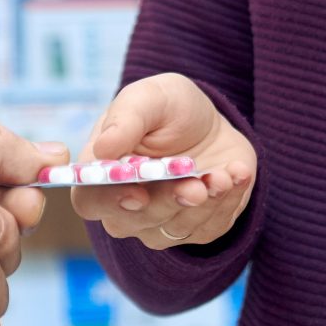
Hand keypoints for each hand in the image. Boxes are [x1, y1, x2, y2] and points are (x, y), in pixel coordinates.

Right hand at [68, 73, 257, 252]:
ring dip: (203, 202)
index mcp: (102, 173)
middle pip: (132, 222)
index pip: (89, 201)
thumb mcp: (150, 98)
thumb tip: (104, 148)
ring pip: (174, 228)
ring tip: (223, 174)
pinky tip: (236, 174)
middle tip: (194, 184)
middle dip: (167, 201)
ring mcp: (159, 223)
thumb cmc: (169, 108)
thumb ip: (126, 119)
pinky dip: (227, 201)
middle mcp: (124, 206)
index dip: (108, 201)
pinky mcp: (196, 228)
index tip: (137, 192)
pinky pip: (209, 227)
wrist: (212, 123)